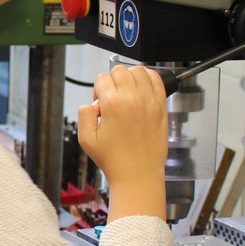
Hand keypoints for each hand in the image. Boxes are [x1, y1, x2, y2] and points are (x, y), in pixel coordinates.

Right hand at [76, 65, 167, 217]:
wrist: (137, 175)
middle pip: (119, 70)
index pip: (102, 78)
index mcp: (113, 105)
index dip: (97, 88)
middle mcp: (133, 99)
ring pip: (139, 70)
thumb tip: (92, 104)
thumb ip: (83, 114)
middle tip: (110, 97)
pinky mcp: (161, 108)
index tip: (99, 102)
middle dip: (111, 80)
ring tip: (125, 90)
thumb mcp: (86, 139)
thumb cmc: (114, 160)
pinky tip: (141, 86)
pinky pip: (157, 80)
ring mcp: (150, 102)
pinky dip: (148, 77)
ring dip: (129, 76)